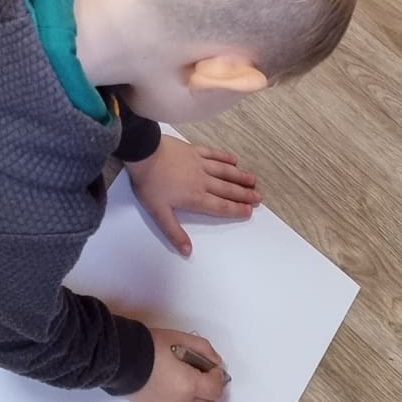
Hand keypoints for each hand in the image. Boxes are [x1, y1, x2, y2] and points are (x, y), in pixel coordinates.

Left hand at [127, 136, 259, 255]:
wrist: (143, 153)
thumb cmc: (150, 183)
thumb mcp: (159, 213)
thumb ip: (174, 232)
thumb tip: (187, 251)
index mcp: (196, 198)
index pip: (220, 206)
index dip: (236, 209)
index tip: (249, 211)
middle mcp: (202, 181)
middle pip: (227, 189)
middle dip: (243, 194)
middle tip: (258, 196)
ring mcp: (199, 163)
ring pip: (224, 171)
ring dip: (239, 176)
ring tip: (252, 180)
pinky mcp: (193, 150)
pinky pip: (213, 153)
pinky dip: (224, 156)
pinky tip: (234, 159)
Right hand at [129, 329, 227, 401]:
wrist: (122, 359)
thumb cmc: (151, 346)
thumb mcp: (180, 338)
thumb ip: (204, 349)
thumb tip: (216, 362)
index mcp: (190, 385)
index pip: (216, 390)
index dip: (217, 377)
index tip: (210, 368)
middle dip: (207, 389)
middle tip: (197, 374)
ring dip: (193, 397)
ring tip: (179, 379)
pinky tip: (168, 386)